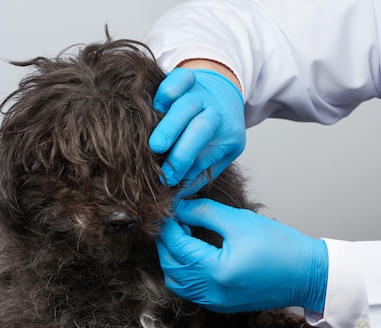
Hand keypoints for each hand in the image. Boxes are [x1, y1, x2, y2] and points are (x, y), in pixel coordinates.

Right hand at [150, 68, 245, 195]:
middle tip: (157, 152)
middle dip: (179, 141)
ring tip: (153, 138)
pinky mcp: (189, 78)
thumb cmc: (216, 133)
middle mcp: (215, 112)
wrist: (223, 93)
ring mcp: (202, 94)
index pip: (206, 151)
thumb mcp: (219, 155)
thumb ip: (199, 174)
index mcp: (227, 134)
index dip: (184, 164)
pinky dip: (169, 88)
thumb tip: (175, 197)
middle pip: (200, 125)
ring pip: (187, 103)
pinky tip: (157, 104)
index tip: (167, 179)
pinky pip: (181, 77)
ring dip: (169, 120)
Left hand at [156, 198, 328, 313]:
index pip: (177, 247)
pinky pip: (192, 291)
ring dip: (173, 259)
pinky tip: (194, 253)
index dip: (169, 225)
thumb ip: (204, 212)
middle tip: (173, 220)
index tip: (170, 208)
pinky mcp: (222, 305)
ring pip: (178, 283)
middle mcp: (213, 293)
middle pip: (171, 268)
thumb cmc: (279, 245)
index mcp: (217, 271)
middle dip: (167, 242)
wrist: (307, 274)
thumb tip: (179, 207)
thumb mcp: (239, 220)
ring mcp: (217, 303)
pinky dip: (185, 273)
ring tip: (183, 236)